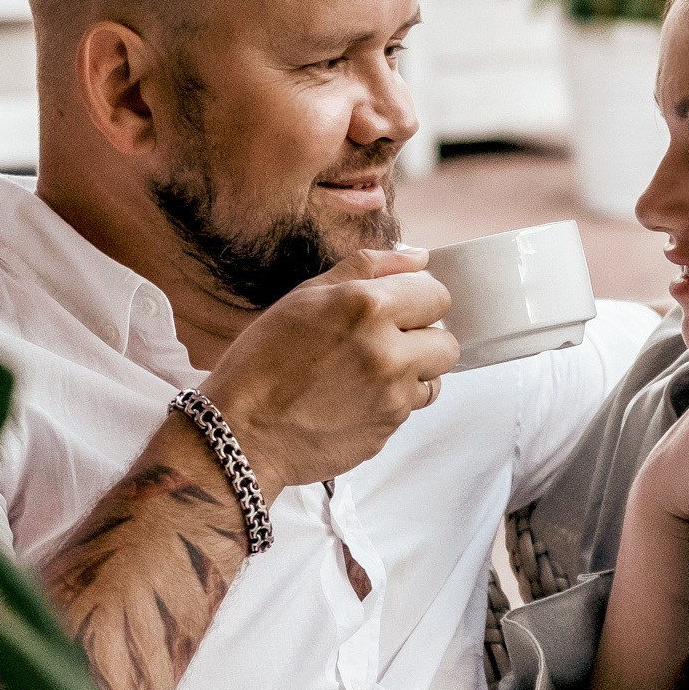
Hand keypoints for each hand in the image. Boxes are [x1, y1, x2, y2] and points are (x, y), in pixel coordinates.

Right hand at [198, 248, 458, 495]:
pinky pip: (407, 410)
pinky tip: (351, 400)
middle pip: (447, 343)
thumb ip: (368, 268)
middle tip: (384, 342)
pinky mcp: (387, 432)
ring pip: (433, 380)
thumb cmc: (263, 360)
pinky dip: (389, 403)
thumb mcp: (306, 295)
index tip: (396, 309)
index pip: (437, 295)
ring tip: (365, 374)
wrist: (241, 433)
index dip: (417, 301)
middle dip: (422, 340)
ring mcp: (392, 398)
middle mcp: (389, 353)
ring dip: (411, 375)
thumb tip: (419, 256)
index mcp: (368, 307)